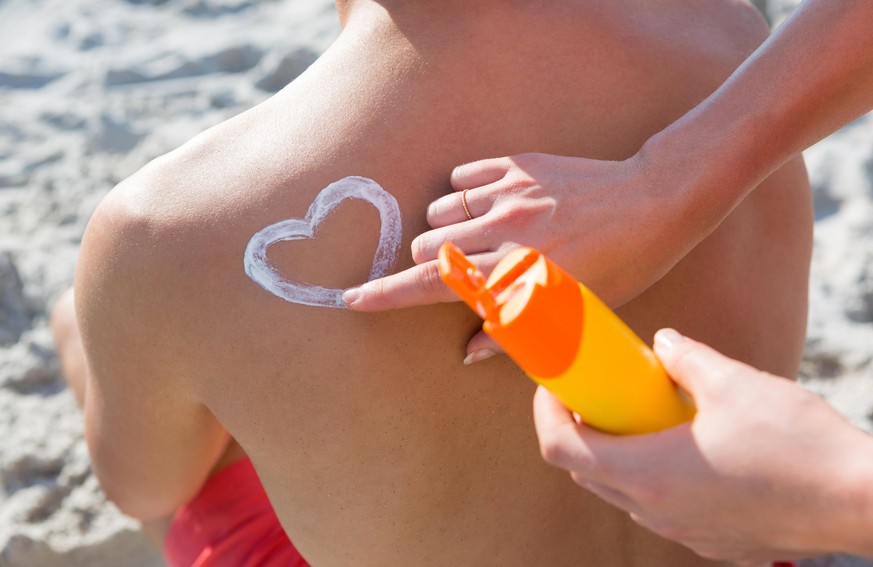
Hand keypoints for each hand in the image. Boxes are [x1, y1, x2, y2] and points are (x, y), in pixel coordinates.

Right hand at [343, 150, 699, 357]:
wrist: (656, 199)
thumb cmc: (624, 263)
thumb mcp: (575, 310)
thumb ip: (514, 331)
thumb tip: (468, 352)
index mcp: (518, 272)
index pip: (435, 285)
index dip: (388, 295)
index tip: (354, 299)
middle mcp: (506, 231)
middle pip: (426, 245)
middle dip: (428, 262)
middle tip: (461, 269)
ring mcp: (510, 192)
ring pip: (440, 211)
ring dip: (446, 228)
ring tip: (478, 236)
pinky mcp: (518, 164)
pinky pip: (463, 177)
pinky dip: (463, 194)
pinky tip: (487, 205)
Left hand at [534, 329, 872, 563]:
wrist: (861, 503)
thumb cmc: (798, 444)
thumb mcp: (733, 383)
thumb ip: (685, 359)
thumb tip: (661, 343)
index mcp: (647, 473)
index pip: (560, 448)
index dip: (545, 413)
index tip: (555, 385)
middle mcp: (656, 511)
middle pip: (585, 472)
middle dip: (577, 430)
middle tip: (595, 393)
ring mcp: (683, 532)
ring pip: (620, 493)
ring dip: (614, 454)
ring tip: (639, 416)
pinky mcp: (711, 541)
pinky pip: (660, 508)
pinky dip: (650, 477)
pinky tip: (682, 448)